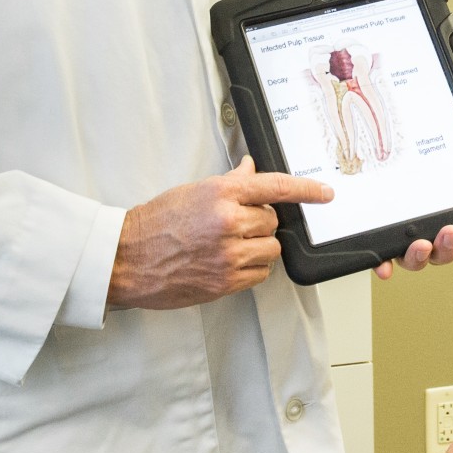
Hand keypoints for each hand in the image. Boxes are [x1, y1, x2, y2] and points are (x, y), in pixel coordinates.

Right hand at [106, 157, 331, 309]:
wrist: (128, 259)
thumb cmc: (155, 223)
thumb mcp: (193, 191)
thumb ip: (229, 184)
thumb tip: (251, 170)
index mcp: (221, 194)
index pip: (275, 187)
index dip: (306, 190)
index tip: (325, 194)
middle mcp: (229, 222)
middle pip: (272, 221)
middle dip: (260, 222)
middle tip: (234, 224)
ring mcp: (229, 255)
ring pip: (271, 249)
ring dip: (258, 247)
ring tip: (230, 244)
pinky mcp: (226, 282)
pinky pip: (260, 274)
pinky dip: (251, 268)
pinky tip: (228, 262)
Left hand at [375, 141, 452, 279]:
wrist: (389, 141)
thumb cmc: (433, 154)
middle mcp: (432, 234)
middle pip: (445, 252)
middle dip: (449, 246)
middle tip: (450, 231)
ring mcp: (407, 237)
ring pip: (417, 259)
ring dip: (420, 257)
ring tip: (421, 244)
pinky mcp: (383, 236)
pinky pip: (383, 257)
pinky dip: (384, 265)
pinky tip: (384, 267)